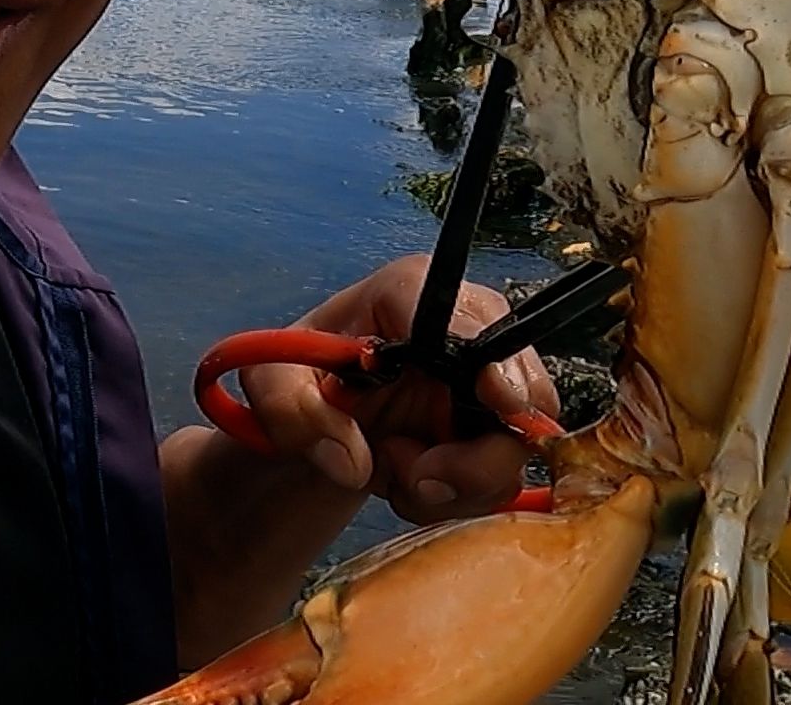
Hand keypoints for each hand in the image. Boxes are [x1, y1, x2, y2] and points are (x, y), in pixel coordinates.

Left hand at [237, 255, 559, 523]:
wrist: (316, 419)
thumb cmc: (299, 379)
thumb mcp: (269, 385)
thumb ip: (289, 409)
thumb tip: (352, 462)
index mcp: (411, 292)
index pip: (471, 319)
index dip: (494, 361)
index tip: (494, 399)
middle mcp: (467, 328)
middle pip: (521, 391)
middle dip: (475, 454)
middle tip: (417, 477)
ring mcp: (487, 383)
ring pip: (515, 448)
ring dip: (455, 483)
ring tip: (393, 473)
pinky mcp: (492, 432)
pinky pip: (500, 480)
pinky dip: (454, 498)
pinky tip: (409, 483)